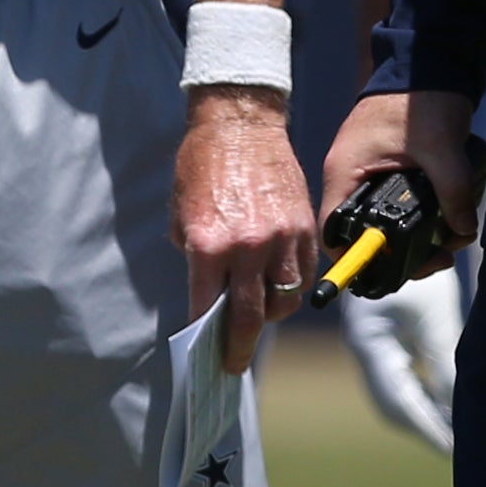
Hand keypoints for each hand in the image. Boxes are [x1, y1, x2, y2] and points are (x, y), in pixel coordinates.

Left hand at [174, 87, 316, 375]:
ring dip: (271, 316)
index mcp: (209, 245)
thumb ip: (195, 254)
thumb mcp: (181, 213)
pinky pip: (303, 273)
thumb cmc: (202, 164)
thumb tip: (208, 289)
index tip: (204, 354)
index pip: (206, 307)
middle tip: (233, 364)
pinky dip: (292, 285)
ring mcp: (280, 238)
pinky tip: (279, 284)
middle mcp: (247, 247)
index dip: (203, 334)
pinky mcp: (304, 227)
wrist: (240, 122)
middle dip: (238, 348)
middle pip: (249, 317)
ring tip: (260, 316)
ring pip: (283, 300)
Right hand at [321, 89, 479, 281]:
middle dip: (400, 255)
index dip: (357, 260)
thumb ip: (454, 190)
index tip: (395, 271)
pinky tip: (448, 220)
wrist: (428, 58)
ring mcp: (367, 173)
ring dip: (415, 238)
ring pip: (382, 222)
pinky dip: (420, 217)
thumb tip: (463, 232)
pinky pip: (395, 205)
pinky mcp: (386, 168)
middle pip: (361, 235)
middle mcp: (349, 177)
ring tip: (451, 240)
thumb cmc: (421, 97)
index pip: (333, 234)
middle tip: (438, 258)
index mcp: (345, 172)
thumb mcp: (441, 145)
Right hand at [340, 260, 462, 453]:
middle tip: (457, 445)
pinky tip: (444, 398)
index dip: (425, 427)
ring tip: (455, 428)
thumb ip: (442, 361)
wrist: (390, 225)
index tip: (452, 447)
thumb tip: (455, 408)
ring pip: (397, 390)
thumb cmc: (414, 261)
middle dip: (425, 424)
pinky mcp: (383, 335)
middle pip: (394, 402)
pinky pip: (401, 374)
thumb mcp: (433, 312)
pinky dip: (422, 390)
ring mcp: (372, 342)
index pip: (398, 400)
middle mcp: (366, 347)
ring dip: (425, 409)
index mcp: (369, 342)